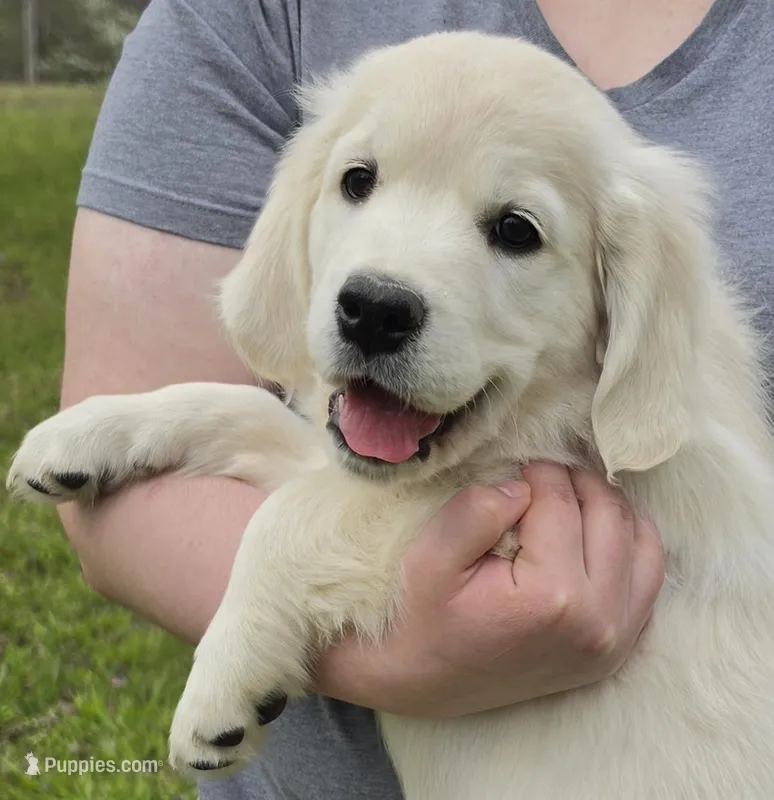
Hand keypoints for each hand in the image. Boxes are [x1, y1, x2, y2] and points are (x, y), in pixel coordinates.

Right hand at [312, 461, 663, 716]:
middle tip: (547, 476)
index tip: (522, 466)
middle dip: (579, 483)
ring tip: (573, 497)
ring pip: (642, 544)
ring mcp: (614, 641)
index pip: (562, 503)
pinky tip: (599, 532)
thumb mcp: (430, 556)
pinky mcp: (618, 651)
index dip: (542, 472)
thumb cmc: (422, 615)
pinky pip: (649, 580)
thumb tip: (523, 487)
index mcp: (549, 596)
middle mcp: (596, 621)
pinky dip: (632, 545)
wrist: (424, 680)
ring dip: (609, 509)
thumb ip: (477, 511)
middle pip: (609, 517)